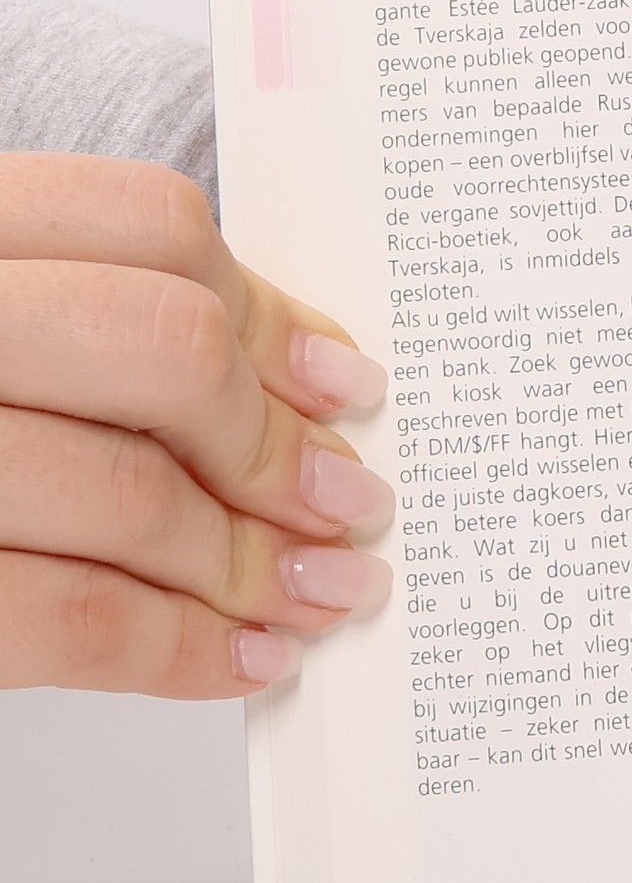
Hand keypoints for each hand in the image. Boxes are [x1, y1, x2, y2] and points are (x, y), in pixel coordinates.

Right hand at [0, 154, 391, 698]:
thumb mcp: (8, 324)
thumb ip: (114, 319)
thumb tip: (318, 384)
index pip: (149, 224)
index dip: (272, 316)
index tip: (347, 389)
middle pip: (164, 352)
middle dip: (277, 448)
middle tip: (345, 506)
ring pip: (129, 497)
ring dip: (254, 566)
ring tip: (319, 595)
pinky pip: (65, 621)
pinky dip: (181, 651)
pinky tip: (243, 658)